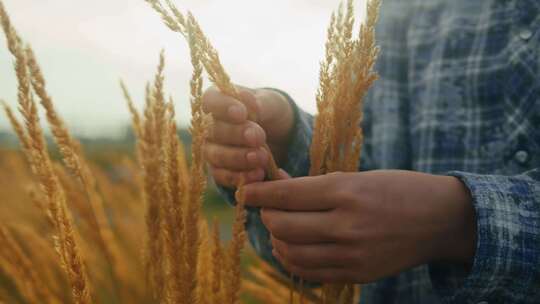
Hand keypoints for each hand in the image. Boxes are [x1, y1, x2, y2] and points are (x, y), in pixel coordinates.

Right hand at [202, 86, 293, 187]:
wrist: (278, 134)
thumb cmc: (269, 111)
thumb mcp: (270, 103)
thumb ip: (260, 103)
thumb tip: (248, 103)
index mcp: (217, 101)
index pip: (210, 101)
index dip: (223, 107)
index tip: (242, 114)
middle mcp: (208, 126)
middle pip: (212, 131)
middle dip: (236, 135)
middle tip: (257, 137)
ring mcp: (211, 150)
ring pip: (215, 156)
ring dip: (238, 158)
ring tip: (262, 157)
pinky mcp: (219, 171)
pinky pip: (222, 177)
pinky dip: (240, 177)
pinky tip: (258, 174)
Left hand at [240, 170, 476, 283]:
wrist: (439, 220)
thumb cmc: (397, 189)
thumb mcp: (357, 177)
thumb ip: (315, 187)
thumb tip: (276, 186)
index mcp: (347, 192)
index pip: (287, 195)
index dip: (260, 192)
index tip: (245, 191)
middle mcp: (347, 225)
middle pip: (283, 225)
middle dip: (267, 215)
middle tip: (267, 207)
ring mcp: (352, 254)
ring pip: (291, 252)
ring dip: (276, 239)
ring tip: (279, 227)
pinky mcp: (357, 274)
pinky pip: (309, 272)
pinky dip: (291, 259)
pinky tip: (291, 247)